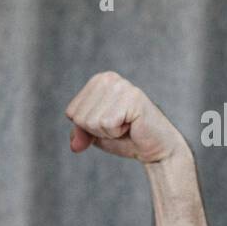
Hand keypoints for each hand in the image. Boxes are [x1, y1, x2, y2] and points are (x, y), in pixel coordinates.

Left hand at [64, 71, 185, 163]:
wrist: (155, 147)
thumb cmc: (126, 137)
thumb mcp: (94, 135)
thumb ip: (79, 134)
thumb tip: (74, 145)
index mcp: (98, 81)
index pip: (71, 112)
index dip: (87, 128)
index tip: (108, 124)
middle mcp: (108, 78)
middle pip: (79, 117)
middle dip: (97, 130)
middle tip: (119, 126)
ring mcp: (121, 86)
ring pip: (91, 121)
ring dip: (107, 132)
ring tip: (126, 126)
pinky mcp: (132, 98)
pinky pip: (106, 123)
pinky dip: (116, 132)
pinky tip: (132, 126)